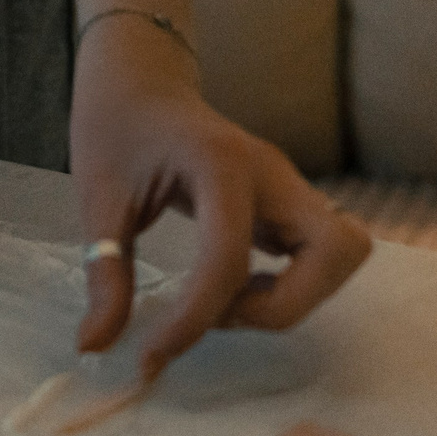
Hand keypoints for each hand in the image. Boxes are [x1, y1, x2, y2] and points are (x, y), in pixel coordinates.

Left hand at [70, 16, 371, 380]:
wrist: (143, 81)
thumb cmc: (118, 128)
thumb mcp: (97, 199)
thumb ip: (104, 274)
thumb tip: (94, 347)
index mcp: (222, 163)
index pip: (229, 258)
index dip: (194, 320)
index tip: (150, 354)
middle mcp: (273, 173)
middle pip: (337, 250)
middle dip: (285, 305)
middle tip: (221, 314)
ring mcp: (290, 187)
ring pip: (342, 254)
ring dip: (295, 298)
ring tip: (229, 302)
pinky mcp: (290, 204)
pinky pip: (322, 255)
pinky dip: (293, 287)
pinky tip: (238, 287)